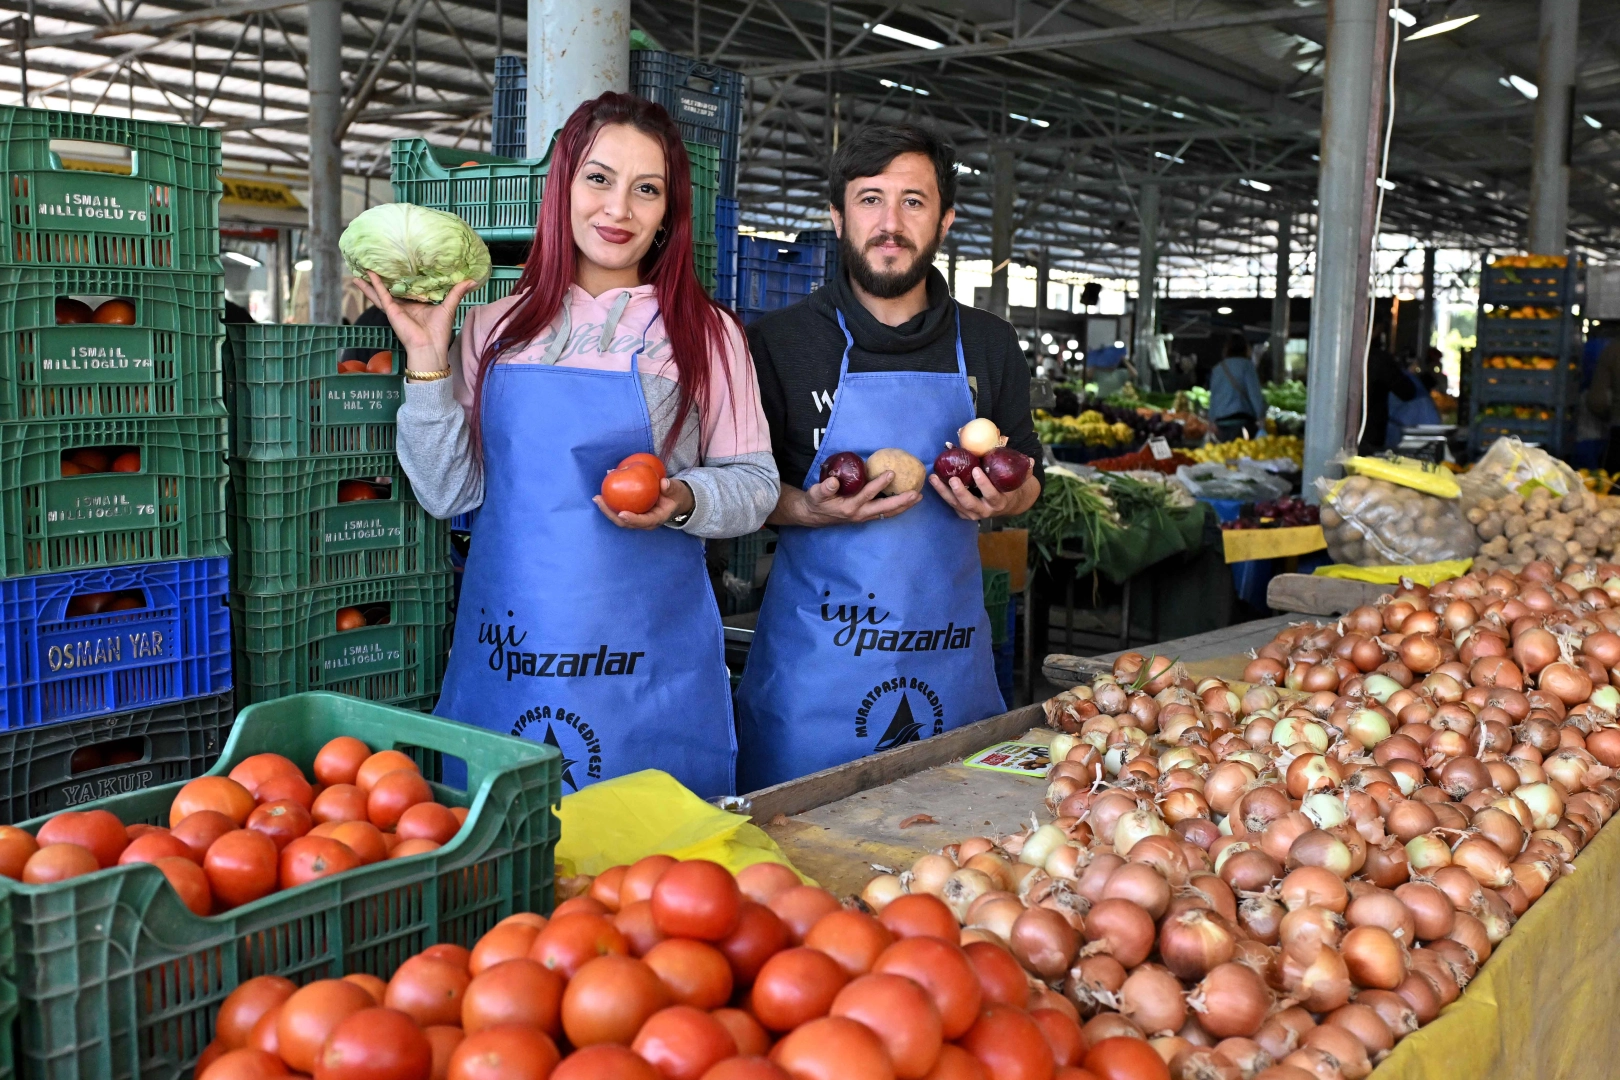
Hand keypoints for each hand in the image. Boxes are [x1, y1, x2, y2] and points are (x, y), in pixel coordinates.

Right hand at [354, 271, 479, 369]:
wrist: (430, 347)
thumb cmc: (439, 331)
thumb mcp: (448, 306)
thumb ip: (456, 292)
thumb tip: (472, 280)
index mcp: (416, 304)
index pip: (407, 288)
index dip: (401, 277)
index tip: (396, 264)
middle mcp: (404, 305)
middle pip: (389, 289)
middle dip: (380, 279)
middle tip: (370, 265)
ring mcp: (396, 308)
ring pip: (380, 292)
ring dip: (369, 282)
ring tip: (358, 271)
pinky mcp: (391, 310)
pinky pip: (381, 295)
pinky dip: (375, 285)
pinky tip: (368, 274)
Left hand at [593, 478, 693, 530]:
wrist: (675, 500)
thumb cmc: (676, 495)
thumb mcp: (677, 491)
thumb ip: (671, 488)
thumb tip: (663, 483)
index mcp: (656, 519)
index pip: (643, 522)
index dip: (632, 519)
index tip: (622, 513)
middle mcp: (644, 522)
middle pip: (625, 523)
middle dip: (611, 514)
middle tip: (600, 501)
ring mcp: (637, 518)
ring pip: (619, 518)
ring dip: (607, 509)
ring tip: (597, 498)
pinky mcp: (633, 512)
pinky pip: (620, 509)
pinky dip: (611, 503)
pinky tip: (603, 492)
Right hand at [788, 473, 921, 526]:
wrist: (813, 515)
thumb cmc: (816, 501)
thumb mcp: (816, 493)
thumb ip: (825, 488)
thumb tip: (834, 481)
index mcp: (849, 507)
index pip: (868, 494)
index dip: (880, 484)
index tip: (891, 473)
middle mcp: (860, 514)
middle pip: (885, 509)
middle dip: (902, 501)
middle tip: (917, 493)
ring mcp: (865, 516)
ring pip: (888, 513)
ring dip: (904, 506)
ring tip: (918, 497)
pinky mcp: (867, 516)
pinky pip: (885, 513)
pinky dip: (898, 507)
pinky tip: (907, 501)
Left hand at [929, 468, 1039, 520]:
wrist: (1008, 504)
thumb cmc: (1010, 487)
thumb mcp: (1019, 480)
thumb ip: (1024, 470)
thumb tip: (1031, 460)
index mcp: (999, 502)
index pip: (991, 495)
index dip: (984, 484)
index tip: (976, 470)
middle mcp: (985, 511)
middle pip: (970, 504)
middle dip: (960, 492)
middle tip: (952, 478)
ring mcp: (973, 514)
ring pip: (956, 505)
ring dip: (944, 492)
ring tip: (934, 478)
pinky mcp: (964, 513)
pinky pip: (951, 504)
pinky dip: (942, 493)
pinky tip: (934, 481)